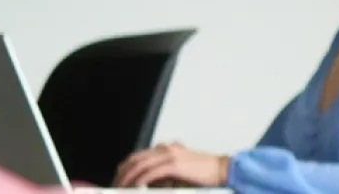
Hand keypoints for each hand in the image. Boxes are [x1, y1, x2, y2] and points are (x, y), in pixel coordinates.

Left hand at [113, 142, 228, 187]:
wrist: (222, 169)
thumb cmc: (203, 173)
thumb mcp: (179, 172)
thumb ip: (162, 174)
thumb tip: (145, 183)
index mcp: (166, 149)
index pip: (138, 157)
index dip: (125, 169)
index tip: (119, 180)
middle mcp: (166, 149)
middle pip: (134, 159)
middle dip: (121, 174)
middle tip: (115, 186)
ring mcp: (170, 155)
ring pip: (139, 165)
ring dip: (127, 178)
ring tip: (121, 188)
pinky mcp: (174, 164)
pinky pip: (150, 173)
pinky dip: (140, 181)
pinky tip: (136, 187)